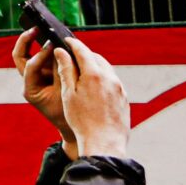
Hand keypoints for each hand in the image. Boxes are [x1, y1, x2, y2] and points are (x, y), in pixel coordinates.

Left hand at [14, 28, 68, 143]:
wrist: (71, 126)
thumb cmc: (67, 113)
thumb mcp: (65, 93)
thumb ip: (61, 73)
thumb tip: (61, 51)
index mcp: (30, 89)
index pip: (30, 66)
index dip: (40, 54)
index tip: (53, 45)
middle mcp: (29, 81)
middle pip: (20, 55)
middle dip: (25, 41)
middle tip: (35, 28)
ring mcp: (36, 77)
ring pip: (29, 54)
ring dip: (35, 42)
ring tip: (44, 29)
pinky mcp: (45, 75)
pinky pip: (43, 58)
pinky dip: (48, 49)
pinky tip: (57, 40)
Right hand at [56, 35, 131, 158]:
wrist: (104, 143)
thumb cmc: (82, 120)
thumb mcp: (68, 94)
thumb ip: (65, 70)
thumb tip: (61, 51)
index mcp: (94, 74)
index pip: (82, 50)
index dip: (72, 44)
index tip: (65, 41)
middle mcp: (110, 78)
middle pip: (96, 58)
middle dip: (84, 54)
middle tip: (72, 56)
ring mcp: (120, 89)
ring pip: (106, 69)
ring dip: (94, 66)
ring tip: (82, 72)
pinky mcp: (124, 99)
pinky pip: (113, 82)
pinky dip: (103, 78)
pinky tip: (94, 88)